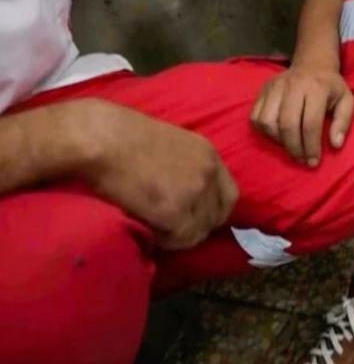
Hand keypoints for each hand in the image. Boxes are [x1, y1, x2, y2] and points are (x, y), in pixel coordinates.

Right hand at [80, 99, 237, 250]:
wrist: (102, 137)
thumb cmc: (123, 135)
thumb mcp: (171, 144)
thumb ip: (187, 166)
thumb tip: (185, 192)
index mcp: (209, 154)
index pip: (230, 195)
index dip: (213, 211)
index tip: (195, 217)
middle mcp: (208, 173)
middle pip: (217, 216)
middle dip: (196, 226)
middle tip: (171, 228)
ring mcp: (194, 192)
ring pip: (198, 232)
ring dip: (178, 235)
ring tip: (155, 227)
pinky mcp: (174, 212)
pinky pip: (179, 238)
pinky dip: (165, 240)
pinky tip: (148, 229)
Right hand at [250, 65, 353, 165]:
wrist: (312, 63)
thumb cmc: (331, 87)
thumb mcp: (346, 100)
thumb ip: (343, 122)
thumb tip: (335, 145)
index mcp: (317, 88)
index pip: (310, 123)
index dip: (311, 146)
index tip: (313, 162)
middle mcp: (293, 85)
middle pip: (287, 124)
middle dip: (294, 148)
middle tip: (301, 159)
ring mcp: (275, 86)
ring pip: (268, 121)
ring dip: (278, 141)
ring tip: (290, 146)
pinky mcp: (263, 89)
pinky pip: (256, 117)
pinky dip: (264, 131)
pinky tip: (278, 136)